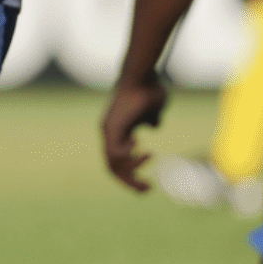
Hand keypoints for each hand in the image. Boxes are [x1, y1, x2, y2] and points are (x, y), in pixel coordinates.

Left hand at [102, 75, 168, 191]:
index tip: (148, 182)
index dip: (131, 172)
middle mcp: (109, 133)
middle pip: (113, 168)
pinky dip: (128, 157)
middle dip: (130, 181)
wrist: (142, 74)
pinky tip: (139, 146)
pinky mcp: (112, 127)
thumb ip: (152, 119)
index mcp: (118, 131)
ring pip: (113, 163)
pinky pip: (115, 153)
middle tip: (148, 189)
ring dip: (133, 168)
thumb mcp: (153, 109)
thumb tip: (153, 127)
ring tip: (151, 155)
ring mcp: (108, 130)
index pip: (118, 161)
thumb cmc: (149, 88)